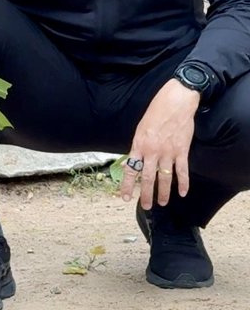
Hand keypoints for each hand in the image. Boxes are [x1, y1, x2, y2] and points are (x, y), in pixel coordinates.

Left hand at [119, 80, 200, 208]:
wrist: (175, 103)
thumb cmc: (155, 113)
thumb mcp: (140, 129)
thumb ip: (138, 146)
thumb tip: (135, 160)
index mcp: (138, 146)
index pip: (131, 170)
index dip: (127, 185)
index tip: (125, 197)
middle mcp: (152, 151)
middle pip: (148, 178)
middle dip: (146, 194)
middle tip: (146, 206)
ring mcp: (168, 152)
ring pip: (165, 177)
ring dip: (163, 192)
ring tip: (162, 203)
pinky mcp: (182, 150)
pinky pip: (182, 170)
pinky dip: (183, 183)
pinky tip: (183, 193)